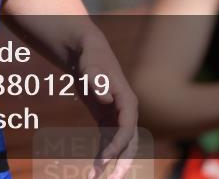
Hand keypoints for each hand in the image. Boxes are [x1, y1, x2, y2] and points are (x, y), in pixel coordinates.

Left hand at [74, 33, 138, 178]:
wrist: (89, 53)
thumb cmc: (91, 59)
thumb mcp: (91, 67)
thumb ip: (97, 80)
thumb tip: (106, 98)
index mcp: (127, 101)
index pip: (126, 130)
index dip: (116, 147)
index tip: (102, 161)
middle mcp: (127, 112)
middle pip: (129, 143)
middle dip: (121, 164)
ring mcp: (118, 117)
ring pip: (120, 146)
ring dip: (111, 163)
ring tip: (94, 177)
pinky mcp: (108, 120)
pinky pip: (108, 142)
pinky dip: (103, 155)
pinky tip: (94, 169)